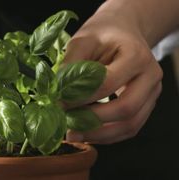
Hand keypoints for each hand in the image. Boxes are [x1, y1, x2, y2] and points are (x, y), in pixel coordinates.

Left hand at [65, 8, 162, 143]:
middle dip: (92, 121)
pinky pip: (129, 127)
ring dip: (99, 134)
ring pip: (130, 125)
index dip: (81, 97)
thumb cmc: (102, 35)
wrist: (122, 33)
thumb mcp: (82, 41)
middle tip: (66, 123)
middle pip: (126, 109)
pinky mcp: (146, 105)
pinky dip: (107, 135)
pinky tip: (87, 133)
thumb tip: (57, 95)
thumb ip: (70, 65)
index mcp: (136, 55)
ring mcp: (152, 92)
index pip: (107, 84)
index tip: (59, 104)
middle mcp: (150, 75)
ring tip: (73, 134)